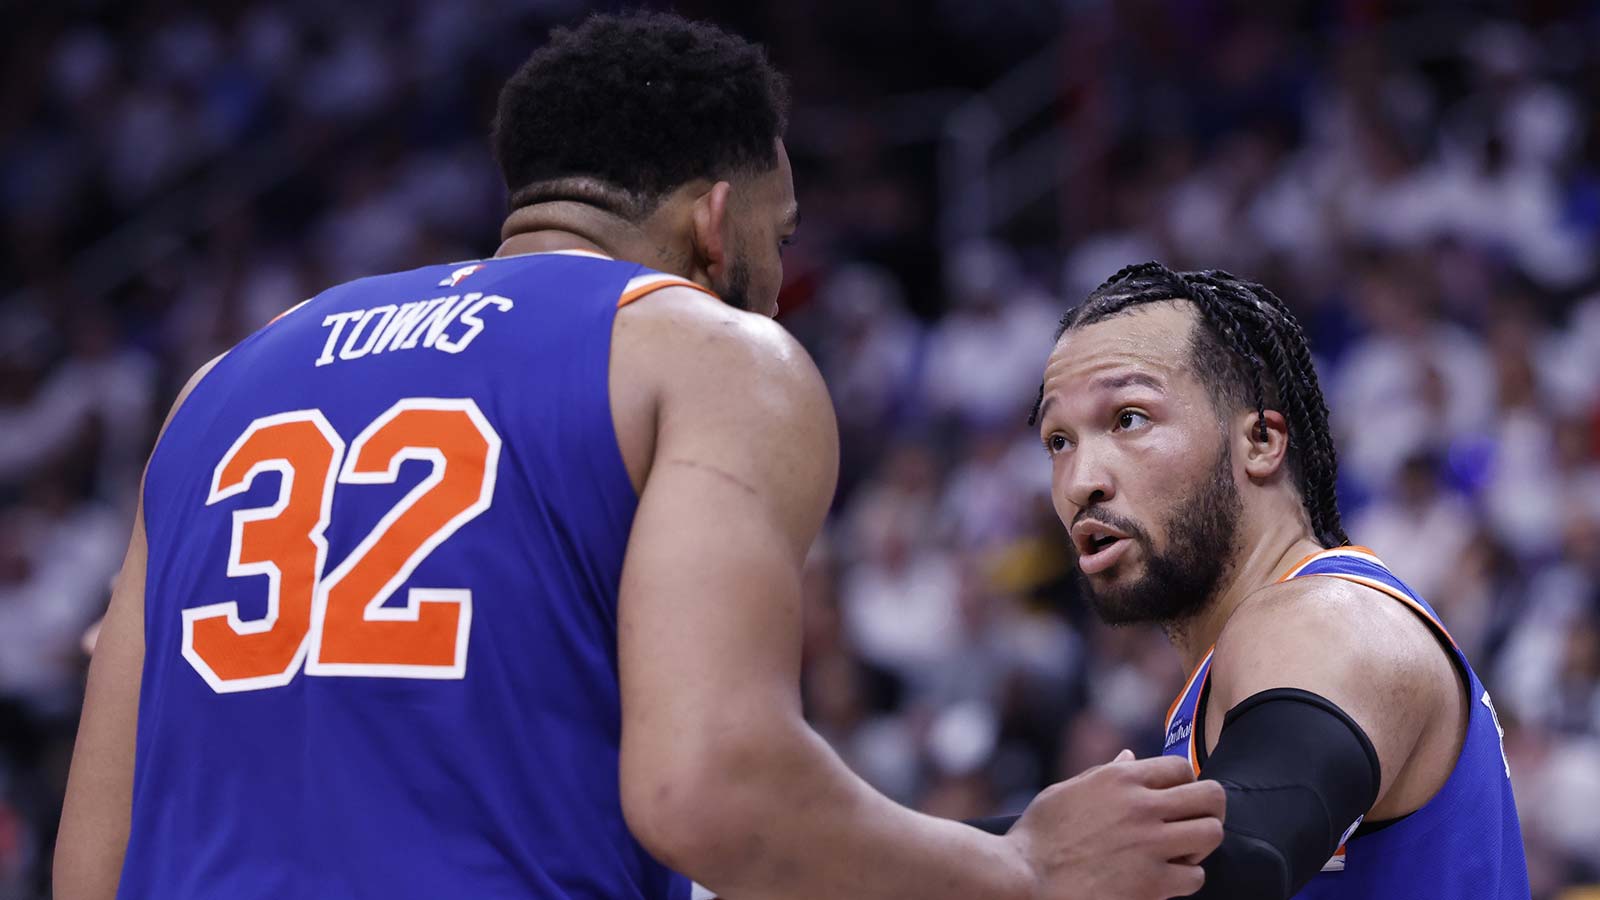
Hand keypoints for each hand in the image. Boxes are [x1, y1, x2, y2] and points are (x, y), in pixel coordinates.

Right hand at [1008, 750, 1224, 899]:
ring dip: (1200, 844)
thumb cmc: (1038, 834)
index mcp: (1120, 779)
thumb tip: (1130, 758)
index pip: (1181, 767)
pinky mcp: (1152, 883)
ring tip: (1181, 852)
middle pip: (1211, 795)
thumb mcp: (1066, 791)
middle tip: (1193, 822)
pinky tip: (1165, 879)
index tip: (1174, 799)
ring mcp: (1150, 844)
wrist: (1024, 877)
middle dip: (1208, 808)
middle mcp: (1141, 805)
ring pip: (1212, 834)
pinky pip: (1196, 877)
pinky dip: (1185, 879)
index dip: (1184, 783)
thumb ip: (1104, 773)